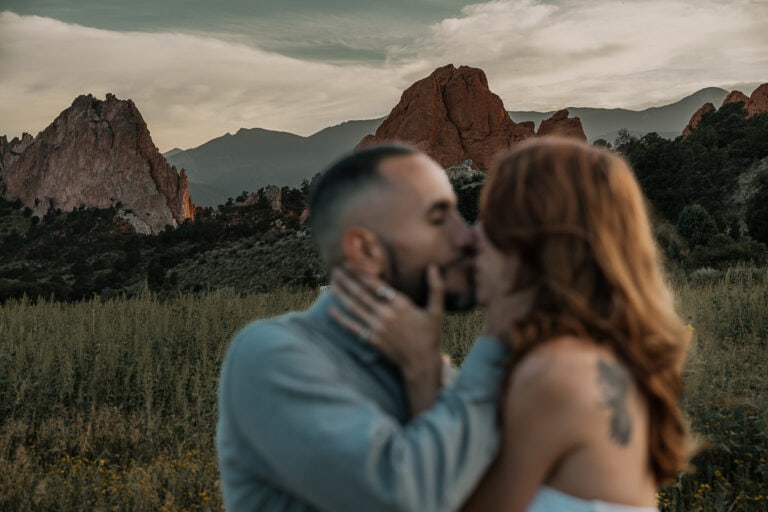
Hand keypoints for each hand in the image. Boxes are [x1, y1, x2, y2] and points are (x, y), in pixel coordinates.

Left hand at [329, 264, 444, 375]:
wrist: (422, 363)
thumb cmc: (430, 336)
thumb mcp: (437, 311)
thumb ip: (436, 287)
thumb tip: (433, 266)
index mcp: (401, 304)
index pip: (376, 284)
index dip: (361, 272)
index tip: (351, 262)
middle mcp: (386, 314)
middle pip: (361, 293)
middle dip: (347, 279)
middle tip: (335, 268)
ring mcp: (377, 327)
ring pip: (355, 307)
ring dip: (342, 294)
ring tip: (332, 282)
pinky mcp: (372, 339)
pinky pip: (353, 327)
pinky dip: (341, 319)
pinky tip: (330, 310)